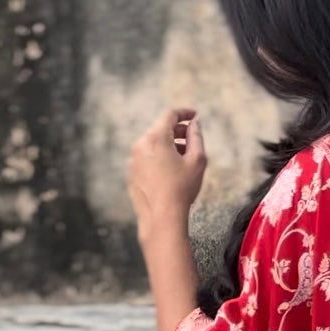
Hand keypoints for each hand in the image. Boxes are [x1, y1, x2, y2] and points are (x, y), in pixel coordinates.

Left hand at [128, 107, 206, 242]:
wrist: (161, 217)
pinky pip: (146, 159)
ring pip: (152, 145)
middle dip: (177, 131)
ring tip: (183, 158)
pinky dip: (158, 158)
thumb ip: (196, 137)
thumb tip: (194, 125)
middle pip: (160, 129)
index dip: (184, 113)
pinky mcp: (131, 174)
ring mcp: (133, 160)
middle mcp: (140, 145)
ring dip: (168, 146)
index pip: (170, 115)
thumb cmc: (181, 188)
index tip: (194, 116)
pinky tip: (170, 171)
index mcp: (156, 138)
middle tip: (192, 139)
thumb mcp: (198, 160)